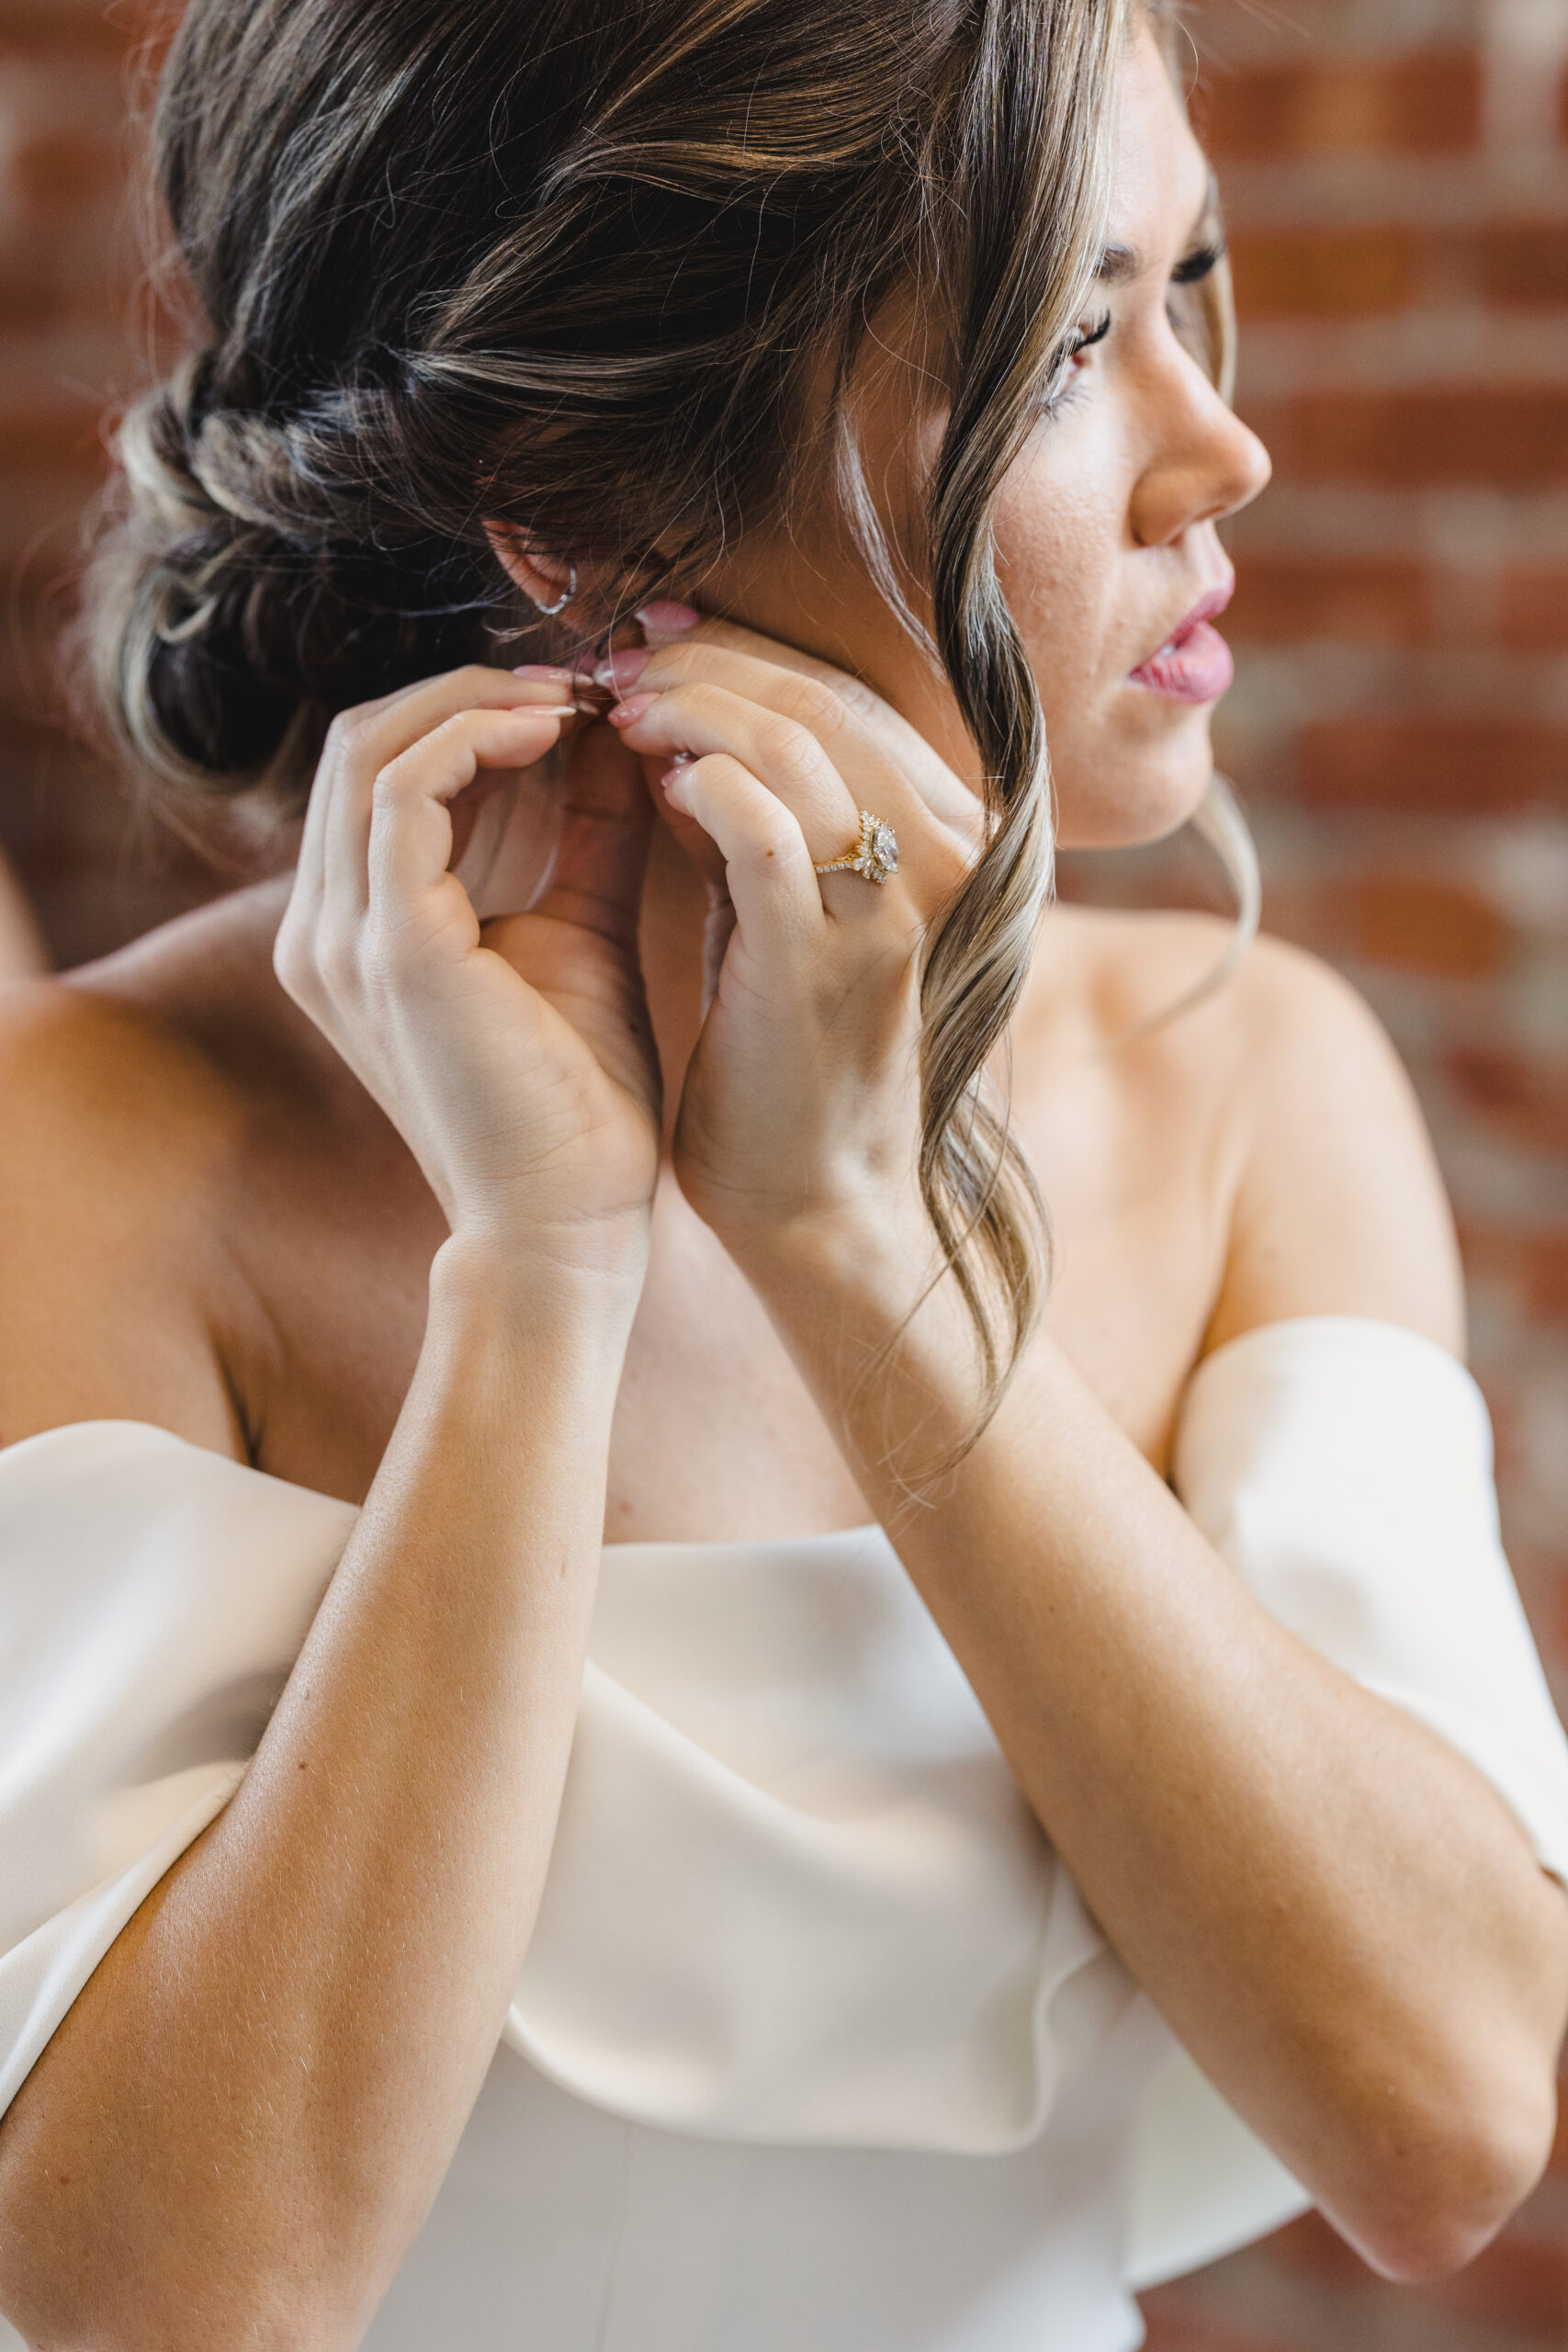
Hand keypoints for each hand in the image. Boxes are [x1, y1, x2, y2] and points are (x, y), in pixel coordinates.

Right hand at [274, 665, 661, 1279]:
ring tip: (577, 699)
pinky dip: (478, 738)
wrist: (571, 1224)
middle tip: (582, 681)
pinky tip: (559, 731)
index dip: (472, 711)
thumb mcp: (582, 929)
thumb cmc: (580, 1102)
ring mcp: (343, 939)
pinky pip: (405, 790)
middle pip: (362, 739)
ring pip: (373, 746)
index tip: (577, 697)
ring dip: (479, 700)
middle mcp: (324, 929)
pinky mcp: (391, 948)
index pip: (382, 771)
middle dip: (474, 688)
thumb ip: (586, 832)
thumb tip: (617, 733)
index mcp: (356, 930)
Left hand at [600, 613, 980, 1264]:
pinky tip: (655, 781)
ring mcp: (894, 905)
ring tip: (621, 707)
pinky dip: (704, 783)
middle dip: (709, 660)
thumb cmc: (792, 1059)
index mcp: (951, 834)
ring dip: (692, 708)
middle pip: (825, 698)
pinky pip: (765, 827)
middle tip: (622, 656)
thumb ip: (764, 818)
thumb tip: (689, 722)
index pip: (851, 692)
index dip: (749, 647)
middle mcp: (947, 855)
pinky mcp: (829, 958)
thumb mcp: (791, 912)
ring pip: (797, 742)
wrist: (818, 1202)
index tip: (660, 630)